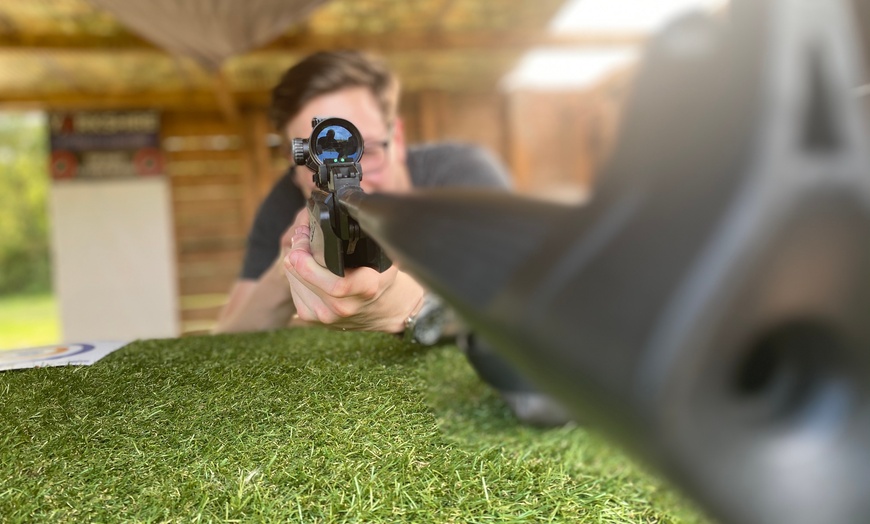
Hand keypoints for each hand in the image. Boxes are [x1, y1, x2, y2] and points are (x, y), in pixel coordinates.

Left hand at [283, 210, 424, 331]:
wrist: (385, 309)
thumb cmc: (383, 277)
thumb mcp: (386, 255)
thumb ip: (371, 237)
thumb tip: (351, 207)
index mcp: (366, 289)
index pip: (336, 284)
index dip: (311, 262)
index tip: (305, 237)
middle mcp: (344, 306)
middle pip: (304, 276)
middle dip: (298, 249)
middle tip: (301, 233)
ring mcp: (326, 315)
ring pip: (293, 281)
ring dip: (294, 260)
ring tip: (302, 245)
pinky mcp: (312, 319)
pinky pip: (293, 291)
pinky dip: (294, 274)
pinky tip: (302, 264)